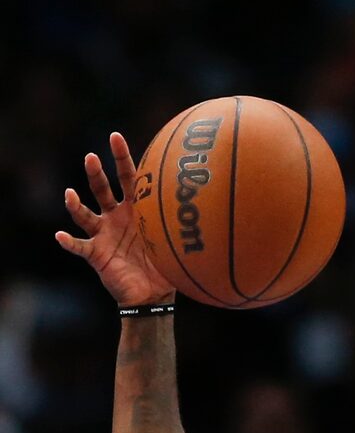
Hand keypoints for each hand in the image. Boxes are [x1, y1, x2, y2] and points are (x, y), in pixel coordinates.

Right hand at [55, 132, 176, 305]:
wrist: (154, 296)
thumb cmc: (166, 265)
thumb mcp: (177, 241)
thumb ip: (187, 223)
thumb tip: (215, 204)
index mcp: (135, 208)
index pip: (128, 177)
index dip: (121, 157)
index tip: (115, 137)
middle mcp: (115, 216)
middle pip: (102, 189)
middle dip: (95, 173)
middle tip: (91, 157)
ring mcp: (103, 234)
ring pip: (85, 214)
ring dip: (75, 204)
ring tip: (70, 195)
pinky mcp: (95, 254)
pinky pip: (79, 247)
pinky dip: (69, 242)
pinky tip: (60, 236)